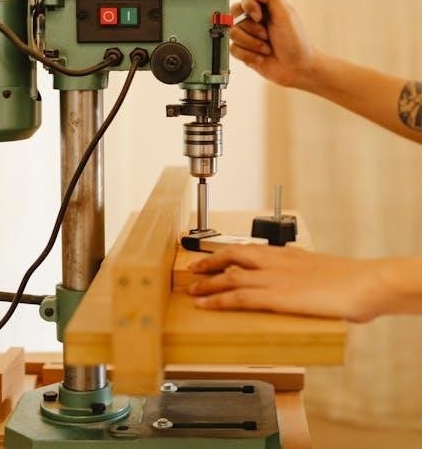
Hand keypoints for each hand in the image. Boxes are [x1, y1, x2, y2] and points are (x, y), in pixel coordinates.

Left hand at [188, 244, 387, 322]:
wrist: (364, 282)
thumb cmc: (351, 280)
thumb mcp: (322, 272)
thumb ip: (307, 277)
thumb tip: (304, 288)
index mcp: (287, 254)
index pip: (249, 248)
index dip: (228, 253)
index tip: (216, 257)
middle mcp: (275, 261)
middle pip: (233, 255)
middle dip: (210, 262)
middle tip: (194, 269)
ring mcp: (273, 278)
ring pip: (230, 276)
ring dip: (207, 282)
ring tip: (191, 289)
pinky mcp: (275, 297)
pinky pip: (238, 298)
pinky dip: (218, 300)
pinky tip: (205, 305)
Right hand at [230, 0, 319, 89]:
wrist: (297, 69)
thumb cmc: (297, 43)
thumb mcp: (286, 14)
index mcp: (265, 6)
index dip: (248, 5)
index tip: (259, 16)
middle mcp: (255, 18)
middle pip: (234, 14)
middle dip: (251, 28)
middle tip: (267, 35)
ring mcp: (248, 35)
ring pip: (233, 33)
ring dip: (252, 44)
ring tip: (266, 48)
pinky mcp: (244, 50)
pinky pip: (233, 49)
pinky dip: (248, 55)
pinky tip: (261, 57)